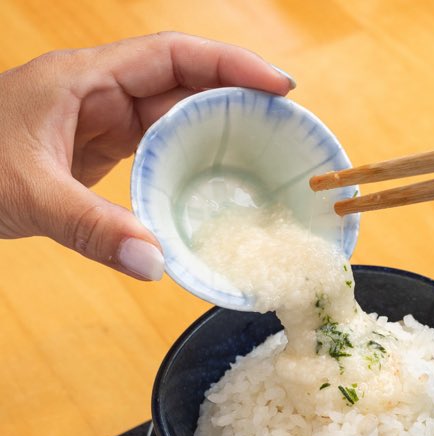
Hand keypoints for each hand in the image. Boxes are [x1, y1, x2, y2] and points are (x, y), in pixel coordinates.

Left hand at [0, 33, 293, 279]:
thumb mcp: (28, 197)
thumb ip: (94, 229)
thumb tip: (155, 265)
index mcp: (82, 80)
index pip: (173, 55)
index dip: (231, 64)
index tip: (279, 88)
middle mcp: (94, 92)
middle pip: (182, 80)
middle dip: (237, 97)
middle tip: (287, 127)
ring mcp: (93, 120)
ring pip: (171, 114)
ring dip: (217, 129)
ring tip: (266, 152)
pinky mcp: (91, 149)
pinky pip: (153, 145)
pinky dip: (188, 158)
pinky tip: (216, 180)